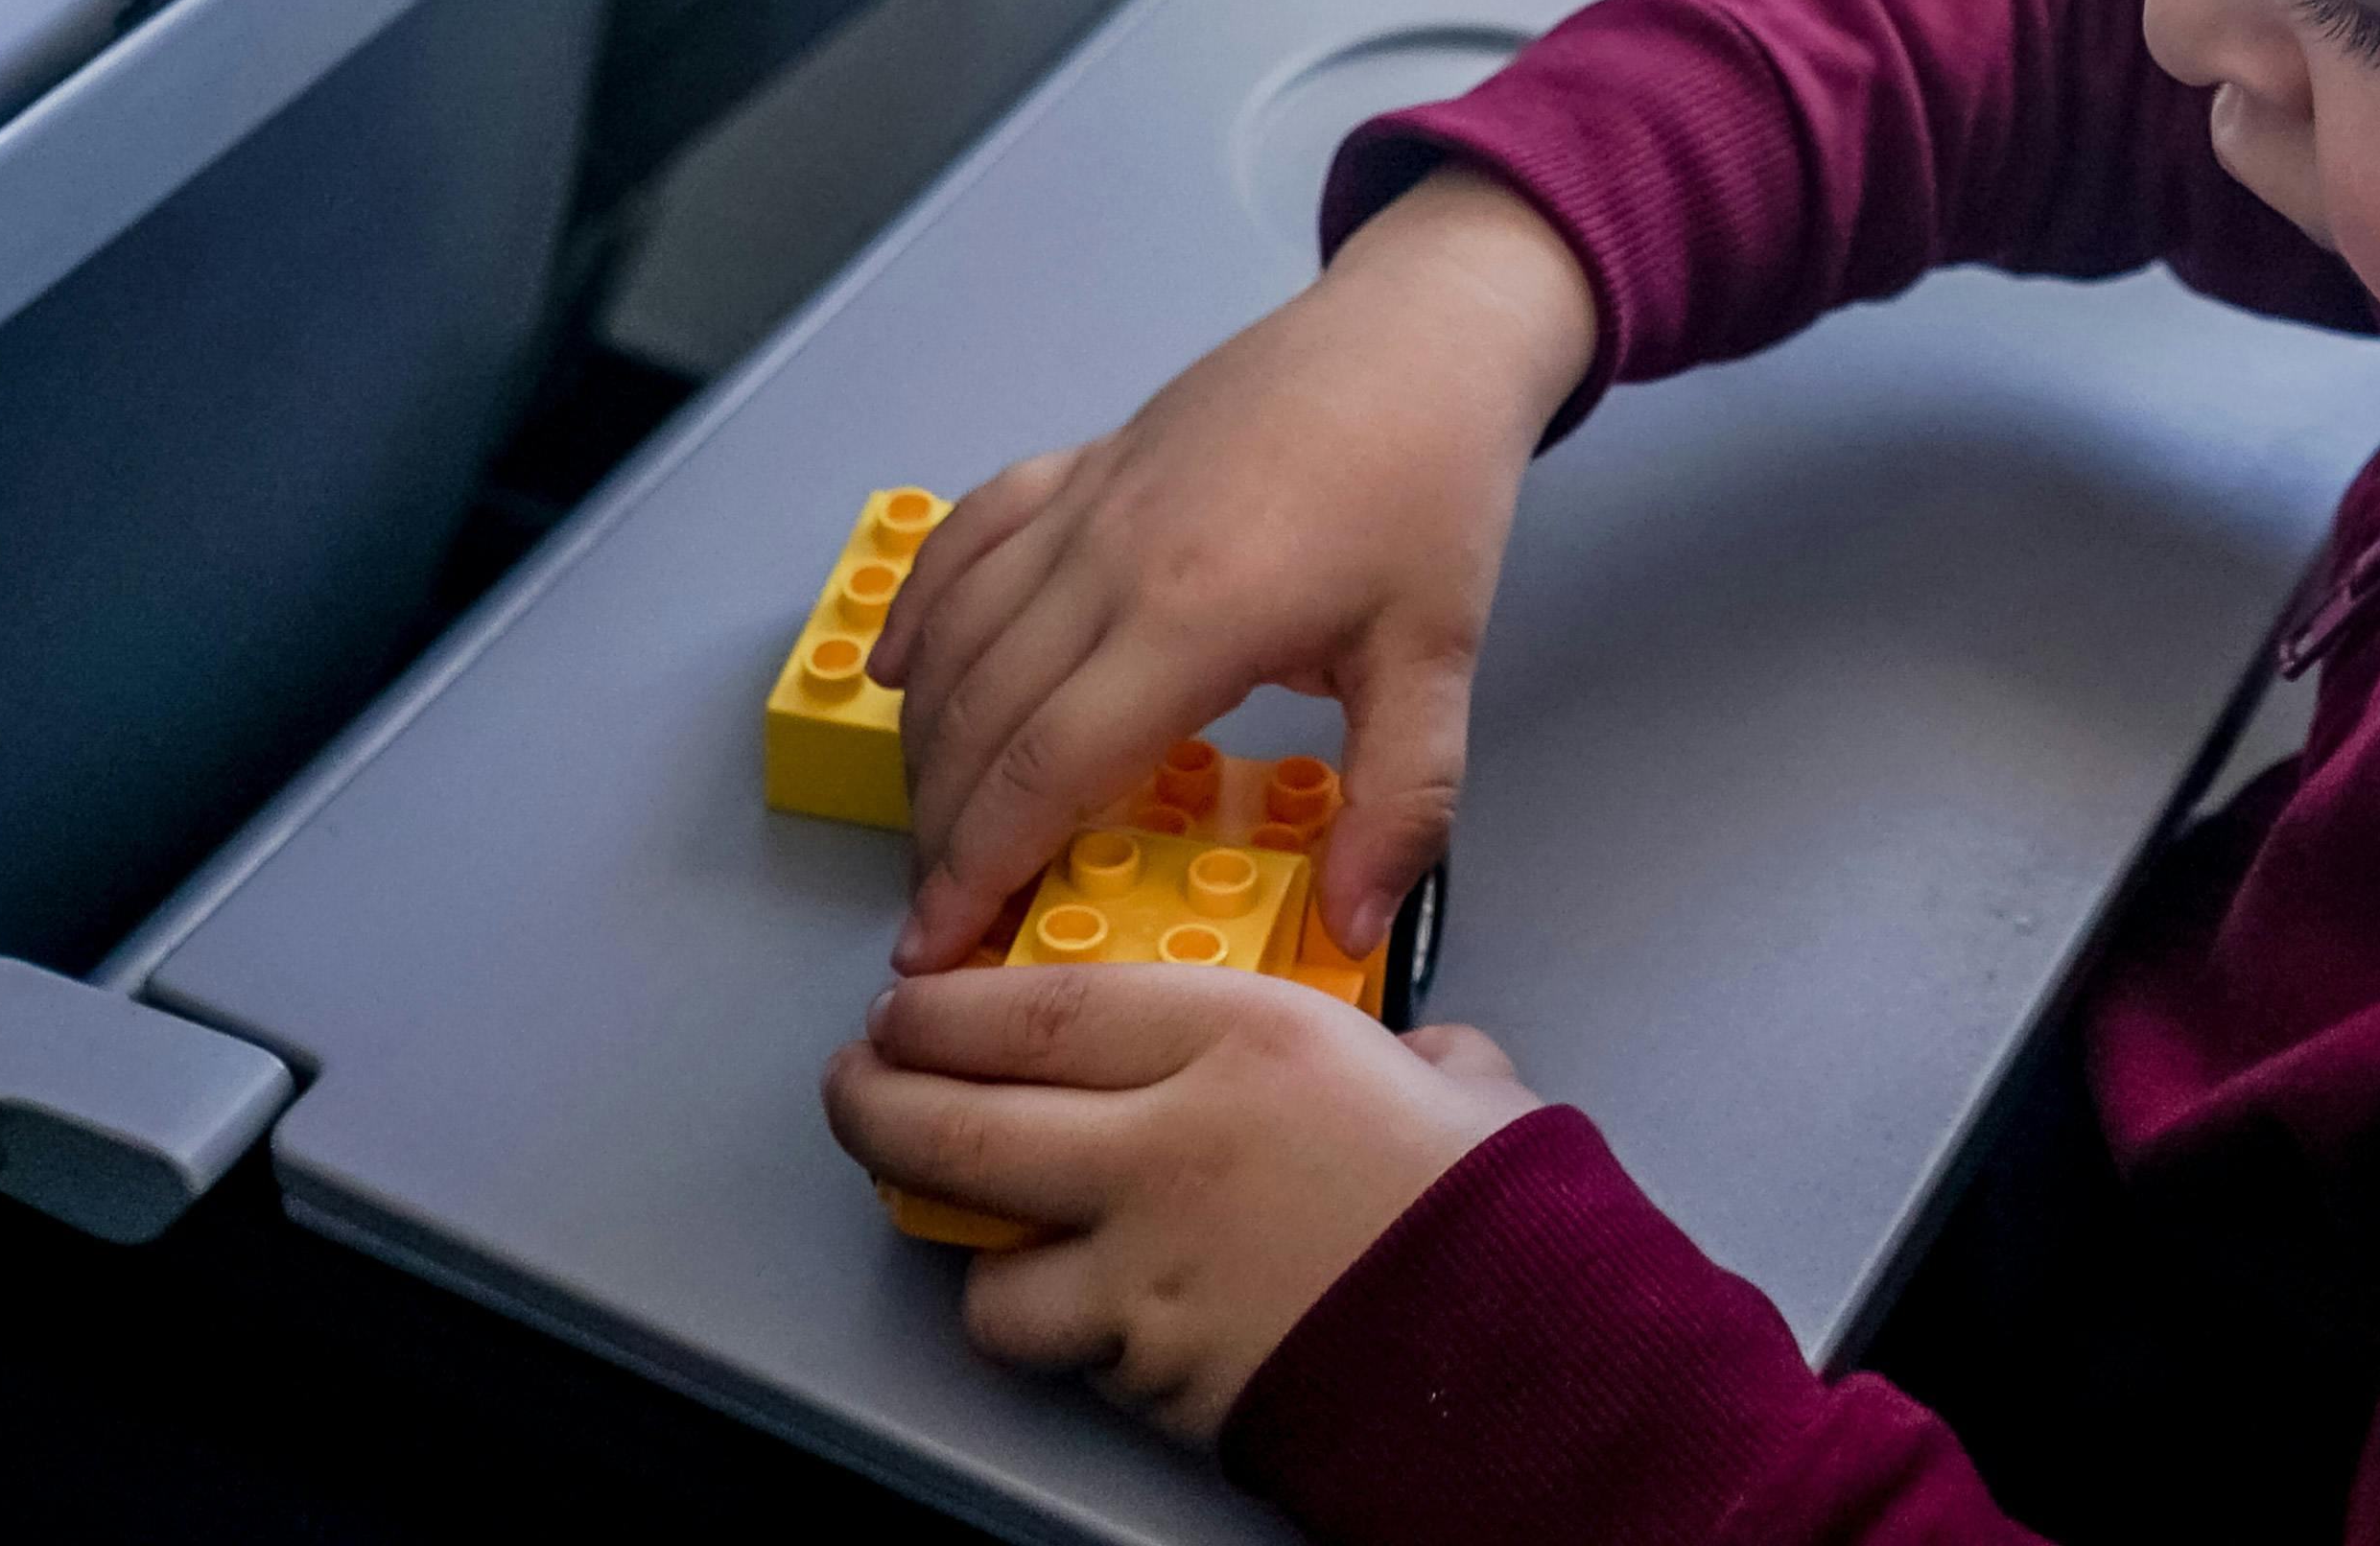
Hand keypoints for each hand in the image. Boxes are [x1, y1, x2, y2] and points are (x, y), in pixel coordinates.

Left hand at [822, 965, 1539, 1443]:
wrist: (1522, 1349)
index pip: (1033, 1009)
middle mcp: (1167, 1146)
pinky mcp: (1151, 1375)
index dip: (943, 1008)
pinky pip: (1067, 1353)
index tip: (907, 1004)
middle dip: (877, 1106)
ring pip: (985, 1271)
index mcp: (1242, 1040)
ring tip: (990, 1237)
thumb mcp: (1450, 1075)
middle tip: (857, 1088)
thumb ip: (1397, 1051)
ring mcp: (1145, 1274)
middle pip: (959, 1126)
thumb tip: (1408, 1058)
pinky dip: (1067, 1336)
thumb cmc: (1498, 1201)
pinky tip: (1096, 1317)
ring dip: (972, 1254)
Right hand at [872, 167, 1601, 965]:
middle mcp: (1110, 559)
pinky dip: (921, 609)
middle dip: (941, 830)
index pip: (1045, 772)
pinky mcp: (1083, 459)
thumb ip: (1401, 801)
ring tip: (930, 826)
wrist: (1422, 332)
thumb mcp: (1440, 657)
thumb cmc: (1433, 491)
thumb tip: (1354, 933)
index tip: (933, 948)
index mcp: (1193, 620)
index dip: (979, 869)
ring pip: (961, 635)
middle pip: (982, 717)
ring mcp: (1086, 500)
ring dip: (925, 739)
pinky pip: (967, 538)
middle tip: (935, 912)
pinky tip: (900, 672)